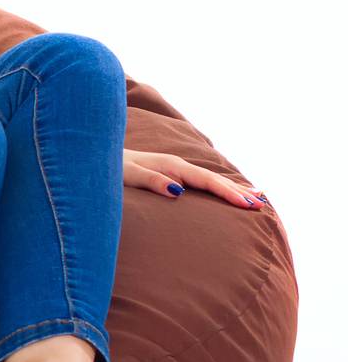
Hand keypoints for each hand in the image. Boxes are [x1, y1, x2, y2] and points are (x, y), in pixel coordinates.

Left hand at [123, 148, 269, 209]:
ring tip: (258, 197)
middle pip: (215, 180)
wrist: (100, 156)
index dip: (228, 192)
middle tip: (261, 206)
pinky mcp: (172, 173)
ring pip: (212, 179)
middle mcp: (178, 165)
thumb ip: (152, 181)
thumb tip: (178, 190)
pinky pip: (203, 181)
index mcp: (172, 166)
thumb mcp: (129, 177)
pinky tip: (229, 191)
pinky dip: (220, 186)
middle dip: (238, 192)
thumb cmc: (113, 169)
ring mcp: (176, 169)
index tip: (248, 204)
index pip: (207, 181)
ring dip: (234, 188)